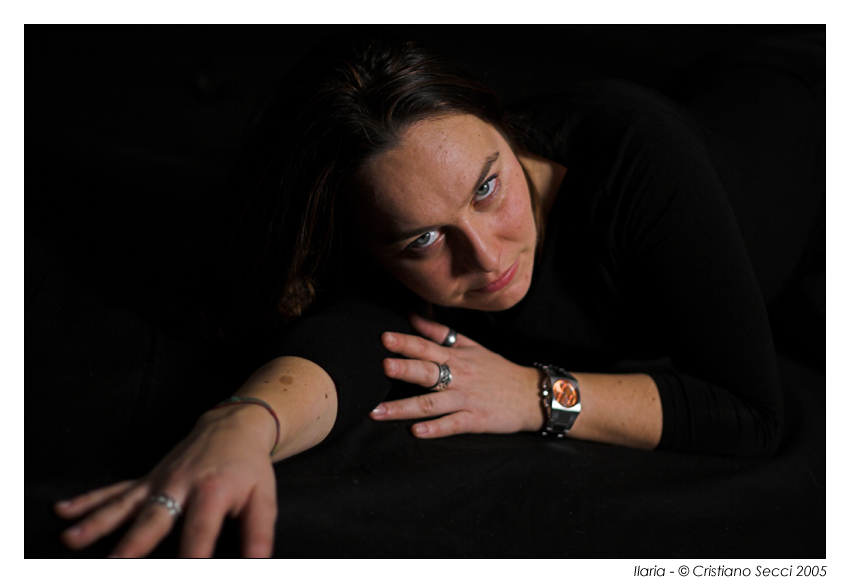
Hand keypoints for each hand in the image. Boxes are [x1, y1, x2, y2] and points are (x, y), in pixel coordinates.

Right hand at [54, 405, 277, 557]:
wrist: (234, 426)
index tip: (185, 572)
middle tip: (113, 566)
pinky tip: (63, 511)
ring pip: (124, 505)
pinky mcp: (146, 480)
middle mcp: (179, 486)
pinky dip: (88, 501)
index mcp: (211, 493)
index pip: (198, 536)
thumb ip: (259, 533)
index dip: (190, 561)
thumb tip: (257, 565)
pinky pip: (115, 491)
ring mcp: (158, 483)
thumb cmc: (249, 468)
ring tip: (71, 539)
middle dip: (131, 546)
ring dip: (97, 523)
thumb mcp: (263, 499)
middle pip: (153, 521)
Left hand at [369, 313, 543, 437]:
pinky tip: (416, 432)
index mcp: (456, 357)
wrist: (531, 394)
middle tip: (383, 366)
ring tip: (378, 411)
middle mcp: (459, 376)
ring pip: (432, 403)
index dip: (406, 342)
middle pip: (428, 371)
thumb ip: (439, 332)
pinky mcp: (476, 420)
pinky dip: (435, 429)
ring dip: (404, 407)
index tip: (384, 338)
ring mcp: (466, 399)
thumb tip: (412, 315)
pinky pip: (453, 425)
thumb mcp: (470, 346)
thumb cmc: (497, 370)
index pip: (427, 346)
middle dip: (405, 369)